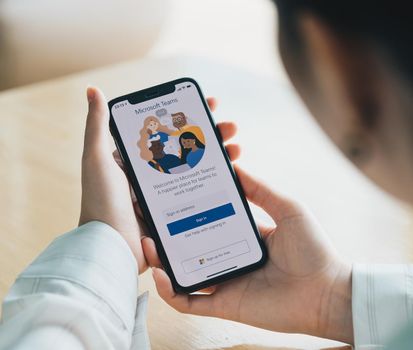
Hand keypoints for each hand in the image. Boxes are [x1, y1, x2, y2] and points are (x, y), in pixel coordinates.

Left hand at [79, 87, 239, 272]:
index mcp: (136, 161)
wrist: (111, 249)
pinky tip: (233, 176)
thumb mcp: (97, 159)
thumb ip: (97, 125)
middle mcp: (153, 177)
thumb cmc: (101, 203)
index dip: (191, 117)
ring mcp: (167, 197)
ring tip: (237, 149)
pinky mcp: (178, 216)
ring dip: (221, 158)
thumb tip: (93, 90)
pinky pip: (201, 196)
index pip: (168, 132)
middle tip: (231, 128)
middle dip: (213, 136)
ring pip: (199, 172)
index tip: (210, 105)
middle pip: (189, 150)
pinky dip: (218, 184)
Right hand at [143, 167, 353, 342]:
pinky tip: (160, 274)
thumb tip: (235, 167)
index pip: (208, 217)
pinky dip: (170, 291)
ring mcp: (226, 281)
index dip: (188, 206)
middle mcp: (230, 256)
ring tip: (146, 242)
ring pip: (183, 271)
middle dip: (166, 231)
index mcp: (243, 234)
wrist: (328, 292)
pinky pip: (189, 301)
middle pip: (189, 244)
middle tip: (147, 214)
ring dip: (160, 259)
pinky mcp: (224, 304)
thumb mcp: (288, 209)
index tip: (171, 190)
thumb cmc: (314, 250)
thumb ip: (261, 190)